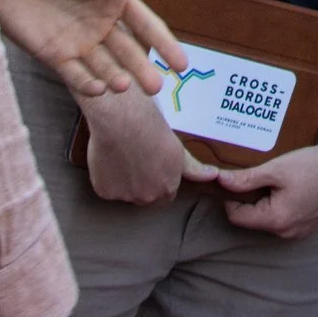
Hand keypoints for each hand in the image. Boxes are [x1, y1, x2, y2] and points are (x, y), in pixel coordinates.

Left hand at [0, 0, 190, 98]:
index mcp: (113, 0)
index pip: (146, 26)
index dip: (164, 45)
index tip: (181, 65)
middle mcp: (100, 24)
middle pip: (129, 52)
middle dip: (144, 70)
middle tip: (157, 88)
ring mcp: (78, 42)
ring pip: (106, 67)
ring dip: (117, 78)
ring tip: (124, 86)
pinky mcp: (54, 56)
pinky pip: (76, 76)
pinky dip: (89, 85)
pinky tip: (100, 89)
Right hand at [80, 86, 219, 204]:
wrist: (124, 119)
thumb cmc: (153, 127)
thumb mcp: (177, 148)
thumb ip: (193, 168)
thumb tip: (212, 176)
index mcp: (168, 187)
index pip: (165, 195)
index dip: (158, 180)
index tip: (152, 166)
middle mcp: (148, 197)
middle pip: (145, 196)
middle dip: (141, 182)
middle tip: (136, 157)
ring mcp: (125, 196)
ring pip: (124, 192)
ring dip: (122, 180)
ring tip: (122, 153)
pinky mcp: (104, 191)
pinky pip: (105, 187)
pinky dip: (105, 176)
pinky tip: (109, 156)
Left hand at [216, 144, 317, 239]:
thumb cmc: (313, 166)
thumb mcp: (276, 169)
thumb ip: (246, 179)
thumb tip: (220, 181)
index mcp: (276, 220)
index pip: (236, 216)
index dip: (230, 197)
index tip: (236, 179)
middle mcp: (286, 233)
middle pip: (252, 220)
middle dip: (249, 199)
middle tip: (257, 176)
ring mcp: (299, 232)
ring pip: (268, 220)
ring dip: (265, 202)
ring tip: (275, 180)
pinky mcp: (308, 226)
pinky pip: (284, 220)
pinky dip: (280, 206)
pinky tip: (290, 187)